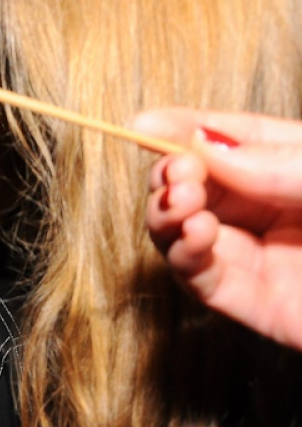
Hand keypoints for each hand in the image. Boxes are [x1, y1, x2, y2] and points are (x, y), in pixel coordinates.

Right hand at [135, 108, 301, 349]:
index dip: (187, 128)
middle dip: (172, 176)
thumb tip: (209, 149)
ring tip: (181, 205)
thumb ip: (281, 163)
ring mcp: (266, 259)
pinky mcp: (259, 306)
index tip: (146, 120)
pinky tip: (196, 237)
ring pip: (188, 235)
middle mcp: (279, 212)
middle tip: (174, 174)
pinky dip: (186, 259)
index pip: (234, 140)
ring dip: (170, 217)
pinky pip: (205, 282)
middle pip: (200, 188)